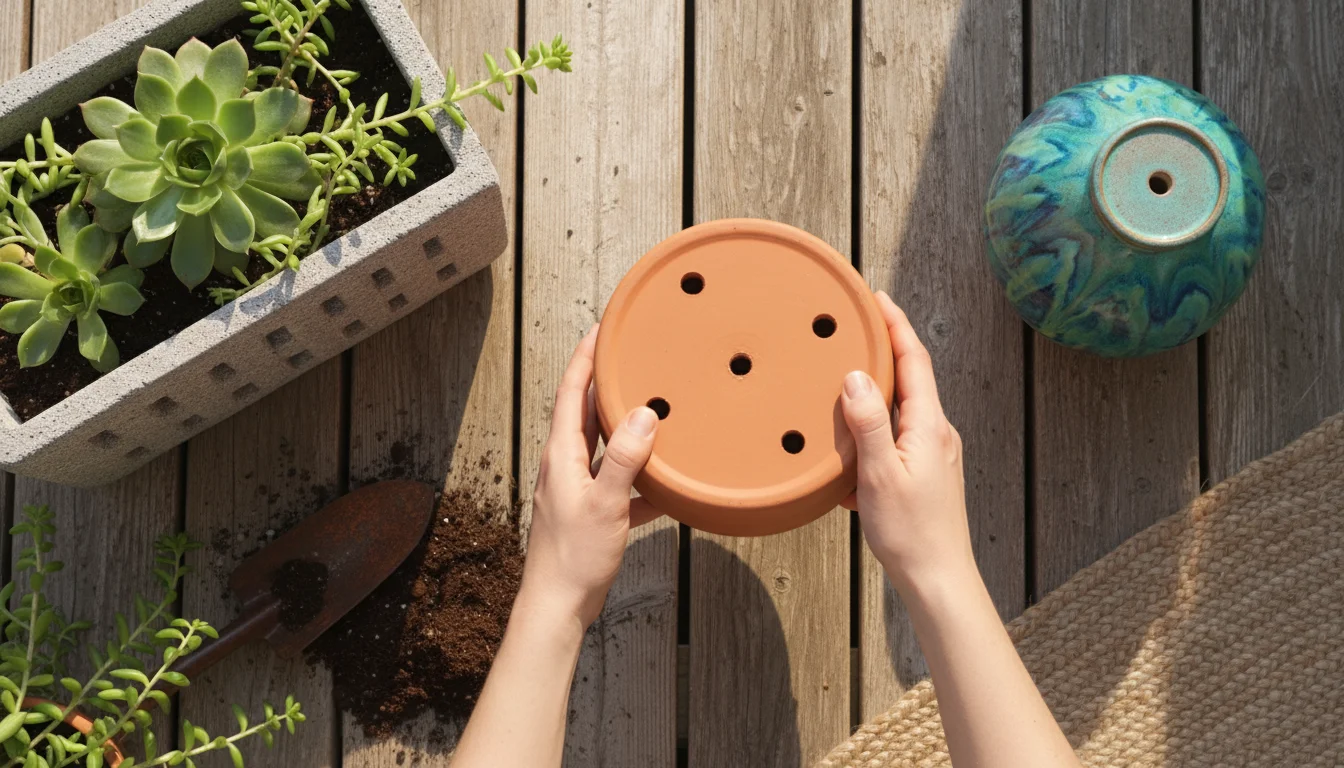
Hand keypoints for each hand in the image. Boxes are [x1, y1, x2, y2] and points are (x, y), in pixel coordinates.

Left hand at [521, 325, 662, 627]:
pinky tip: (668, 482)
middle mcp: (565, 466)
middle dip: (606, 383)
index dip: (586, 357)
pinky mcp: (592, 514)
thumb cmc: (573, 559)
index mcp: (561, 455)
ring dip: (626, 427)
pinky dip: (641, 478)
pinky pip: (619, 484)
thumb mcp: (605, 504)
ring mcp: (578, 490)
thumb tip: (645, 414)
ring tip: (654, 407)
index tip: (602, 329)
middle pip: (586, 413)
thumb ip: (624, 458)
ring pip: (605, 447)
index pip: (572, 392)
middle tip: (630, 356)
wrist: (557, 607)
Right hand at [840, 291, 973, 591]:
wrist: (937, 578)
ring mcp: (932, 454)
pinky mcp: (923, 473)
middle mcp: (936, 433)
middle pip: (909, 378)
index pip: (914, 360)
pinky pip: (894, 438)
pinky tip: (847, 448)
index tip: (876, 298)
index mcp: (929, 426)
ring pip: (899, 410)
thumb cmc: (911, 531)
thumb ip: (868, 422)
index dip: (896, 325)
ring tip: (842, 380)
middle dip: (883, 350)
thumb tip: (855, 376)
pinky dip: (871, 432)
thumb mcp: (880, 474)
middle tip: (854, 327)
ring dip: (873, 393)